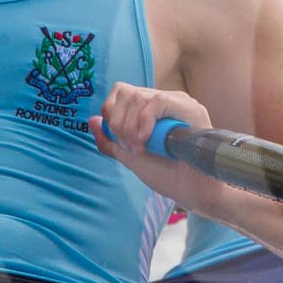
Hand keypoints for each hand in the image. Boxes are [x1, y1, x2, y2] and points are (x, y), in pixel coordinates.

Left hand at [94, 83, 212, 198]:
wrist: (190, 191)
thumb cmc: (166, 175)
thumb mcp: (130, 157)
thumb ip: (110, 140)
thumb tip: (92, 120)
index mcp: (151, 108)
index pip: (121, 92)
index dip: (112, 113)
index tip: (120, 142)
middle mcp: (165, 100)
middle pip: (126, 92)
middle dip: (119, 123)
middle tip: (131, 148)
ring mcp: (179, 102)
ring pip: (139, 97)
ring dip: (131, 127)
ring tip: (141, 148)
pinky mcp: (190, 108)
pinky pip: (157, 102)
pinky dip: (145, 121)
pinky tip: (147, 140)